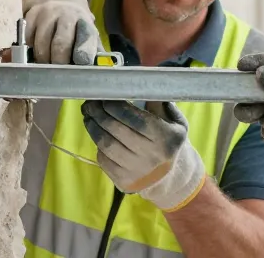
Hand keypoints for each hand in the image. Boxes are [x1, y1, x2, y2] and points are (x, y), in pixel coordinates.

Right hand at [22, 0, 100, 64]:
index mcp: (85, 22)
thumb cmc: (76, 26)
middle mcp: (67, 15)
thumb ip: (94, 51)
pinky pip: (27, 39)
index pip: (86, 38)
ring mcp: (47, 14)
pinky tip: (36, 52)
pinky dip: (30, 50)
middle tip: (59, 73)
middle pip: (60, 44)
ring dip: (43, 60)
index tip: (82, 63)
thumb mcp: (89, 34)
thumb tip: (99, 70)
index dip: (84, 52)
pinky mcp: (31, 15)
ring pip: (41, 44)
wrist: (60, 2)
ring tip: (47, 64)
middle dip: (59, 62)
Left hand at [81, 100, 206, 210]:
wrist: (170, 176)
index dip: (115, 106)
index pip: (133, 118)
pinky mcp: (123, 181)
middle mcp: (150, 155)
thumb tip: (140, 83)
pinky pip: (103, 159)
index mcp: (164, 137)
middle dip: (99, 113)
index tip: (105, 97)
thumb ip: (159, 103)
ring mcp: (136, 170)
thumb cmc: (169, 141)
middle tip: (90, 104)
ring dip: (93, 127)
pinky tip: (97, 135)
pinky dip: (98, 145)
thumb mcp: (175, 121)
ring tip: (88, 116)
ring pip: (105, 144)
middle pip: (115, 129)